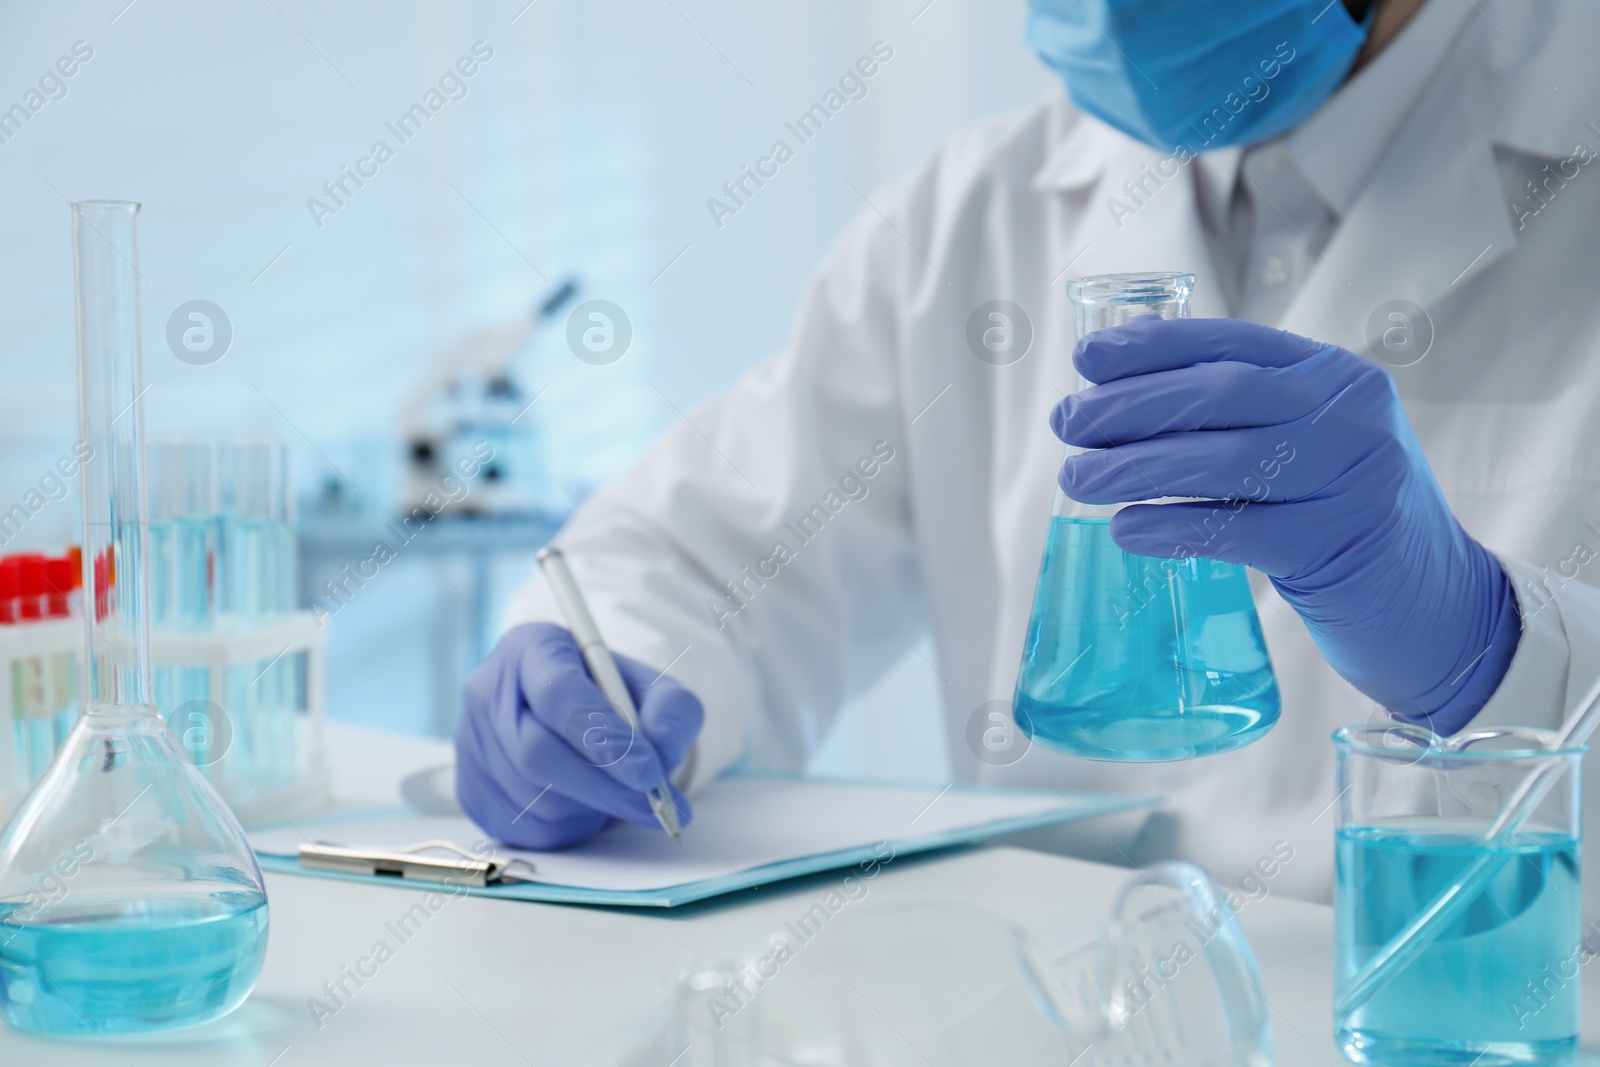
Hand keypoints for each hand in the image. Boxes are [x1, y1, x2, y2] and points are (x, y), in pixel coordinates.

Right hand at [454, 623, 702, 848]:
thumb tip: (663, 752)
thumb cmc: (610, 696)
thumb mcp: (651, 686)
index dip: (605, 738)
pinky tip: (589, 805)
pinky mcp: (471, 789)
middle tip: (657, 805)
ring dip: (591, 808)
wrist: (569, 713)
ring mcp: (471, 744)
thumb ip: (670, 711)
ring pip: (532, 797)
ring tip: (622, 796)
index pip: (558, 694)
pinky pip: (524, 827)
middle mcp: (487, 692)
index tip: (650, 771)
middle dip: (606, 787)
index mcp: (529, 648)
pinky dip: (570, 826)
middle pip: (538, 752)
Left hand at [1051, 317, 1519, 728]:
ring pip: (1223, 460)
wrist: (1436, 602)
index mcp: (1335, 374)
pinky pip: (1236, 530)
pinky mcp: (1337, 544)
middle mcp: (1350, 414)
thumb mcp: (1307, 443)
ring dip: (1135, 467)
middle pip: (1221, 395)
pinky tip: (1126, 529)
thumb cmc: (1343, 514)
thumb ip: (1236, 410)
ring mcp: (1351, 478)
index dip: (1153, 348)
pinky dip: (1172, 527)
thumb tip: (1120, 381)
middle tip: (1067, 425)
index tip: (1086, 361)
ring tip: (1076, 481)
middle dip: (1129, 407)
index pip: (1232, 344)